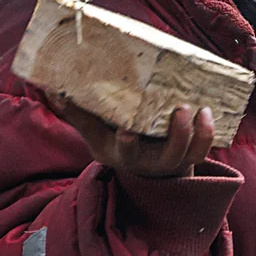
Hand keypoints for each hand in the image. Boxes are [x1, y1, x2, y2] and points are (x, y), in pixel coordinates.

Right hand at [46, 93, 214, 178]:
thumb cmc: (114, 141)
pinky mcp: (189, 155)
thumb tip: (48, 86)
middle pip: (168, 156)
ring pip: (191, 154)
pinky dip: (208, 134)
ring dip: (199, 134)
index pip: (125, 152)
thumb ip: (77, 111)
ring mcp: (172, 160)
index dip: (126, 144)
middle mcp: (149, 161)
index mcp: (123, 155)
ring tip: (200, 109)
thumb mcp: (94, 132)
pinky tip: (208, 111)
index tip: (126, 130)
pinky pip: (204, 149)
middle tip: (180, 109)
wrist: (141, 169)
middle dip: (177, 135)